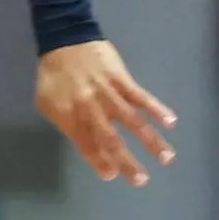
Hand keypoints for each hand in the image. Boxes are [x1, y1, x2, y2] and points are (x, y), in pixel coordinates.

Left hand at [35, 41, 176, 186]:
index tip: (112, 176)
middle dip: (128, 162)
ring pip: (132, 121)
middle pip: (112, 140)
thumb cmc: (54, 74)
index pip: (87, 146)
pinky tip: (171, 121)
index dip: (99, 162)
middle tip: (142, 181)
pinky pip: (141, 97)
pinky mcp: (121, 79)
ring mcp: (108, 94)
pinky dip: (157, 109)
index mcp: (70, 116)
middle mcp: (90, 108)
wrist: (65, 38)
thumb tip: (84, 143)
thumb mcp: (47, 102)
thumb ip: (64, 123)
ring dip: (151, 141)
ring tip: (168, 158)